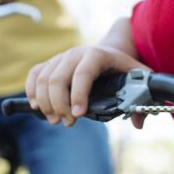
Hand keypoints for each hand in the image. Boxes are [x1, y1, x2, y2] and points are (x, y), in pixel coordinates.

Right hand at [25, 45, 148, 127]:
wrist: (110, 50)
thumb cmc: (122, 67)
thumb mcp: (136, 76)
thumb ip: (142, 97)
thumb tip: (138, 122)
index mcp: (97, 55)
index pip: (83, 74)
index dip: (78, 95)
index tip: (78, 116)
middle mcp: (76, 53)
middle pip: (57, 79)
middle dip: (59, 105)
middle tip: (68, 123)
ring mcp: (60, 57)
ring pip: (43, 79)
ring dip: (45, 103)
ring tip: (55, 120)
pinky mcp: (50, 63)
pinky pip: (34, 75)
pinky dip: (31, 92)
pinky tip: (37, 107)